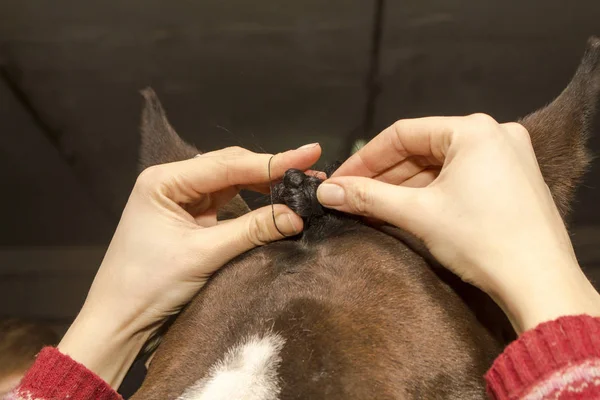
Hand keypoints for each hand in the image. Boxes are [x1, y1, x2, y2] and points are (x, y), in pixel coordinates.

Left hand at [58, 144, 320, 387]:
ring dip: (264, 184)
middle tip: (310, 168)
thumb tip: (296, 216)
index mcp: (164, 181)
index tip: (308, 153)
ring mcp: (180, 200)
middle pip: (230, 167)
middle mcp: (172, 183)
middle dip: (270, 170)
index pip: (227, 165)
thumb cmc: (148, 285)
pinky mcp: (189, 218)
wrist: (118, 320)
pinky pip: (226, 202)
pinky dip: (252, 202)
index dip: (271, 161)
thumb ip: (252, 230)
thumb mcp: (204, 254)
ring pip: (231, 183)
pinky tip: (274, 200)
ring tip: (299, 183)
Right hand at [317, 114, 599, 333]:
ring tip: (371, 207)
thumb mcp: (417, 213)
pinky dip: (429, 193)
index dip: (364, 159)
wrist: (539, 284)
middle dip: (383, 176)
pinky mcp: (510, 182)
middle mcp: (494, 135)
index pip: (403, 134)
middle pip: (421, 149)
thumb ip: (368, 196)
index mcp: (474, 130)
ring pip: (439, 166)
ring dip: (403, 186)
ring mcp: (506, 158)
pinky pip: (458, 179)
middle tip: (350, 196)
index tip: (339, 180)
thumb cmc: (484, 242)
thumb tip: (327, 192)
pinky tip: (403, 209)